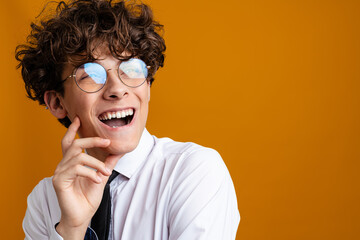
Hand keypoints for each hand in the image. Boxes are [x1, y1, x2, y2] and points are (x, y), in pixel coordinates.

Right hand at [53, 117, 118, 238]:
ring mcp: (59, 172)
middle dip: (91, 140)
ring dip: (96, 163)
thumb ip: (107, 163)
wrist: (82, 216)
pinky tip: (97, 179)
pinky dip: (90, 172)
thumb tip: (118, 151)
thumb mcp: (101, 176)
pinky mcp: (59, 181)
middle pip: (73, 144)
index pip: (69, 142)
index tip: (79, 118)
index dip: (72, 130)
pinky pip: (76, 169)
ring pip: (78, 156)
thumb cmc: (88, 198)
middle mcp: (63, 165)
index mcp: (71, 163)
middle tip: (107, 141)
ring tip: (106, 172)